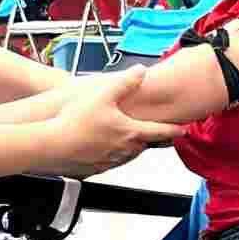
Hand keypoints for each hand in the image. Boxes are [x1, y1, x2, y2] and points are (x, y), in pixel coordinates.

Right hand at [47, 69, 184, 175]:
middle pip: (146, 144)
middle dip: (152, 137)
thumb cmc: (76, 122)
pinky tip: (104, 145)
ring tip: (130, 136)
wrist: (53, 146)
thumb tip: (141, 70)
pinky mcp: (98, 169)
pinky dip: (114, 153)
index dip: (175, 130)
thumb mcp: (103, 95)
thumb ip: (125, 82)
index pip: (161, 132)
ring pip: (130, 154)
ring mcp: (112, 161)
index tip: (184, 130)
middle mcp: (126, 150)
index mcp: (131, 132)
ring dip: (133, 145)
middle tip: (158, 131)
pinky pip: (112, 161)